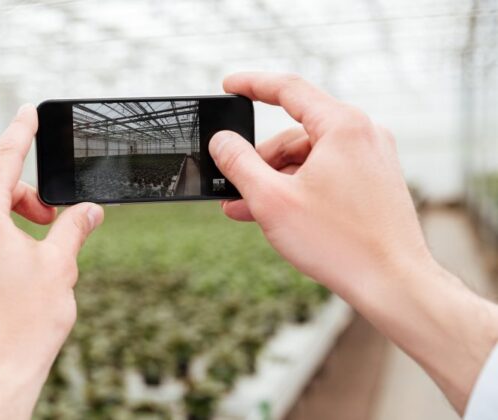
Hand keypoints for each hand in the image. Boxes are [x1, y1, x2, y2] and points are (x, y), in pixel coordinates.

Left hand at [0, 104, 103, 418]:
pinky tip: (9, 268)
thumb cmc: (22, 326)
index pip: (2, 158)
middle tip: (50, 215)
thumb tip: (89, 212)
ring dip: (4, 216)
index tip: (26, 112)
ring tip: (34, 247)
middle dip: (21, 192)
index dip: (20, 132)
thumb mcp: (58, 268)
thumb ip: (73, 229)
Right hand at [209, 72, 497, 412]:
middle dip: (259, 160)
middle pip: (295, 134)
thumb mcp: (272, 200)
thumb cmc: (338, 242)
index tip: (228, 86)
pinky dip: (298, 189)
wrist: (393, 284)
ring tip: (246, 210)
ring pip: (308, 158)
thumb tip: (222, 142)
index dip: (252, 85)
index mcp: (343, 126)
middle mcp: (363, 134)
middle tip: (232, 187)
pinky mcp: (375, 182)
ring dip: (275, 181)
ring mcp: (372, 159)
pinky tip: (275, 214)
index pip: (288, 89)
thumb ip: (239, 164)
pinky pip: (326, 174)